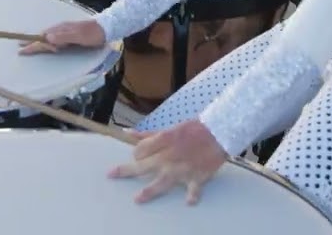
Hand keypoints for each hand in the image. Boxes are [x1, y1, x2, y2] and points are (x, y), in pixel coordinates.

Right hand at [19, 19, 105, 53]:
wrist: (107, 27)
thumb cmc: (93, 33)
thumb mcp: (79, 36)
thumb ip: (63, 37)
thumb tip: (47, 38)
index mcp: (61, 30)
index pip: (43, 38)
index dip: (32, 44)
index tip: (21, 49)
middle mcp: (62, 29)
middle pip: (43, 36)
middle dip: (32, 41)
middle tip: (21, 47)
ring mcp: (66, 30)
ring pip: (49, 35)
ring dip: (39, 41)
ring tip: (31, 45)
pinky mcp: (71, 32)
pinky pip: (55, 36)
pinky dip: (48, 39)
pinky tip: (49, 42)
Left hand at [109, 120, 226, 203]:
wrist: (220, 131)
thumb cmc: (195, 129)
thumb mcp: (171, 128)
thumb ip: (149, 135)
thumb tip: (127, 133)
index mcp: (164, 141)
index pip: (140, 150)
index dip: (136, 153)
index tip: (137, 156)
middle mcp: (169, 156)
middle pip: (143, 165)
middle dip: (126, 170)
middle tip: (112, 174)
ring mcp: (182, 168)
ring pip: (162, 182)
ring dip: (149, 191)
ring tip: (137, 199)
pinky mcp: (196, 177)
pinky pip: (193, 190)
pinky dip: (192, 196)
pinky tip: (189, 202)